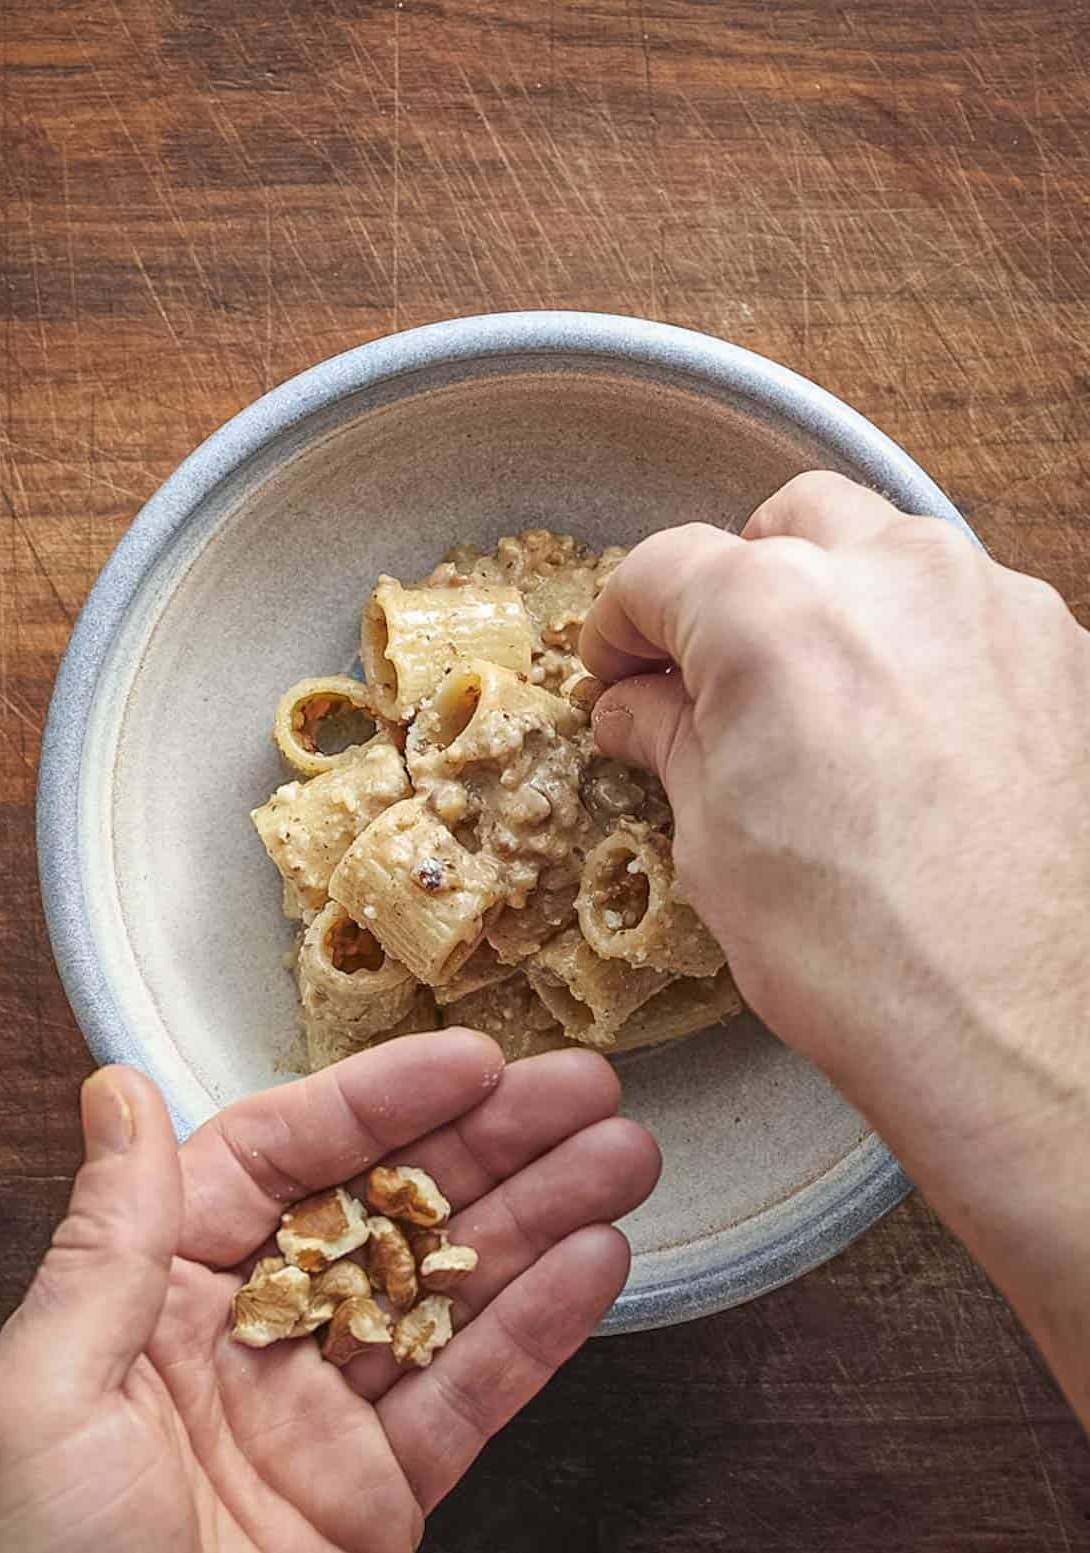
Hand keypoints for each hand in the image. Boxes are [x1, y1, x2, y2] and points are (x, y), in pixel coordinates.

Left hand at [0, 1034, 658, 1550]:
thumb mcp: (43, 1400)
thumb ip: (104, 1243)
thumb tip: (118, 1091)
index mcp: (155, 1300)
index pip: (278, 1160)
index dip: (378, 1100)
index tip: (469, 1060)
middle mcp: (246, 1340)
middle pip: (382, 1210)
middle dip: (489, 1143)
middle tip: (585, 1089)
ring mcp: (319, 1417)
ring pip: (444, 1291)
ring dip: (539, 1218)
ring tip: (623, 1156)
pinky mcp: (378, 1496)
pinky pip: (469, 1395)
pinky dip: (539, 1331)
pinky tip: (598, 1263)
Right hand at [581, 471, 1089, 1419]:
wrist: (1027, 1025)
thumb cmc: (858, 948)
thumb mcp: (717, 842)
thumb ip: (673, 738)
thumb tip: (638, 706)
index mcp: (772, 610)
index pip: (663, 567)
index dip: (622, 623)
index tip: (619, 672)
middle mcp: (891, 574)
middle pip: (785, 526)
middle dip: (737, 583)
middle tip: (716, 674)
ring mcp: (994, 604)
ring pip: (889, 555)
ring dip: (837, 604)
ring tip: (822, 706)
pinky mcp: (1065, 653)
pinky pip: (968, 613)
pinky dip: (922, 646)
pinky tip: (913, 737)